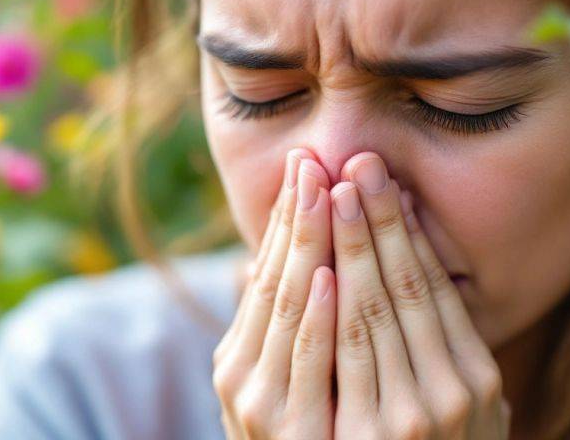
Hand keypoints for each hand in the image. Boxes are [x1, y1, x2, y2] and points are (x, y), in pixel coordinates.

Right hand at [213, 149, 337, 438]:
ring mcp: (268, 406)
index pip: (266, 273)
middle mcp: (243, 377)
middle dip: (298, 217)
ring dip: (312, 246)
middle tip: (314, 157)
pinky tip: (329, 273)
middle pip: (277, 280)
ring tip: (326, 191)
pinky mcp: (299, 433)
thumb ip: (276, 330)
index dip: (286, 218)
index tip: (306, 166)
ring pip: (293, 310)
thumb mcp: (279, 385)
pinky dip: (318, 316)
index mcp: (239, 358)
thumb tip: (258, 268)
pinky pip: (311, 362)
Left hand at [330, 152, 509, 438]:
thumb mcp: (458, 410)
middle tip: (359, 161)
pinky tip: (323, 267)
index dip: (404, 231)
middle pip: (403, 288)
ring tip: (331, 189)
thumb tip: (411, 285)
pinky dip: (333, 310)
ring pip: (372, 312)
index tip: (382, 182)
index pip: (431, 288)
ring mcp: (408, 418)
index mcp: (474, 378)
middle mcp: (449, 394)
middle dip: (375, 221)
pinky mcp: (370, 439)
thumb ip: (441, 350)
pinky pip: (346, 359)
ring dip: (349, 246)